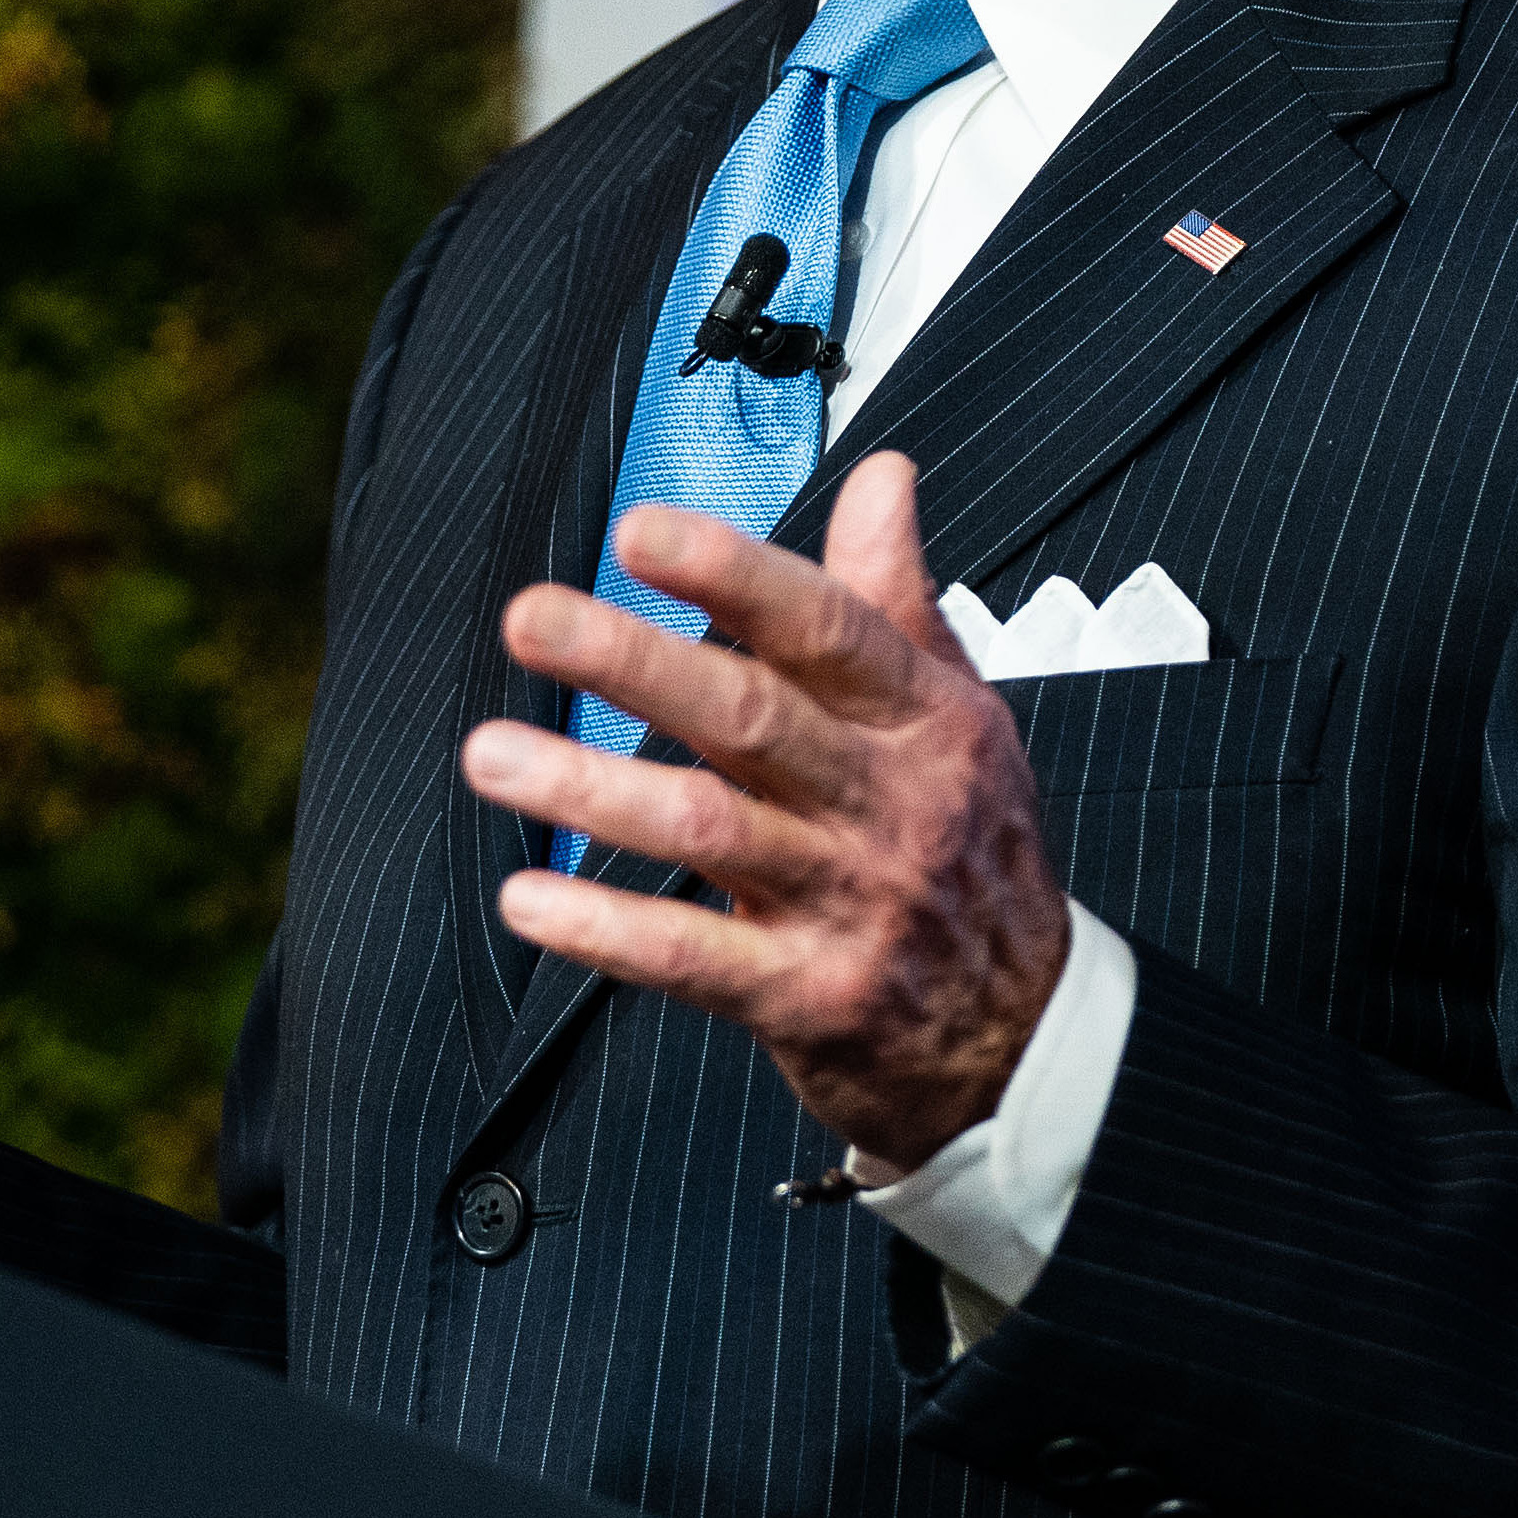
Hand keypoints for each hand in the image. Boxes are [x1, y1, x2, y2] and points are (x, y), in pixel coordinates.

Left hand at [462, 453, 1067, 1170]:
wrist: (1026, 1039)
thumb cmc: (974, 854)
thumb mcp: (963, 717)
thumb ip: (901, 597)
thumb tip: (884, 478)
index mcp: (923, 720)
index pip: (826, 627)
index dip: (731, 574)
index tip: (639, 532)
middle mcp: (886, 802)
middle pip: (751, 716)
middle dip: (632, 661)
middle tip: (531, 619)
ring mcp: (847, 901)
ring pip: (706, 828)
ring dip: (589, 789)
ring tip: (492, 754)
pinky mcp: (808, 995)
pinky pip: (692, 955)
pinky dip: (604, 927)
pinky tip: (530, 897)